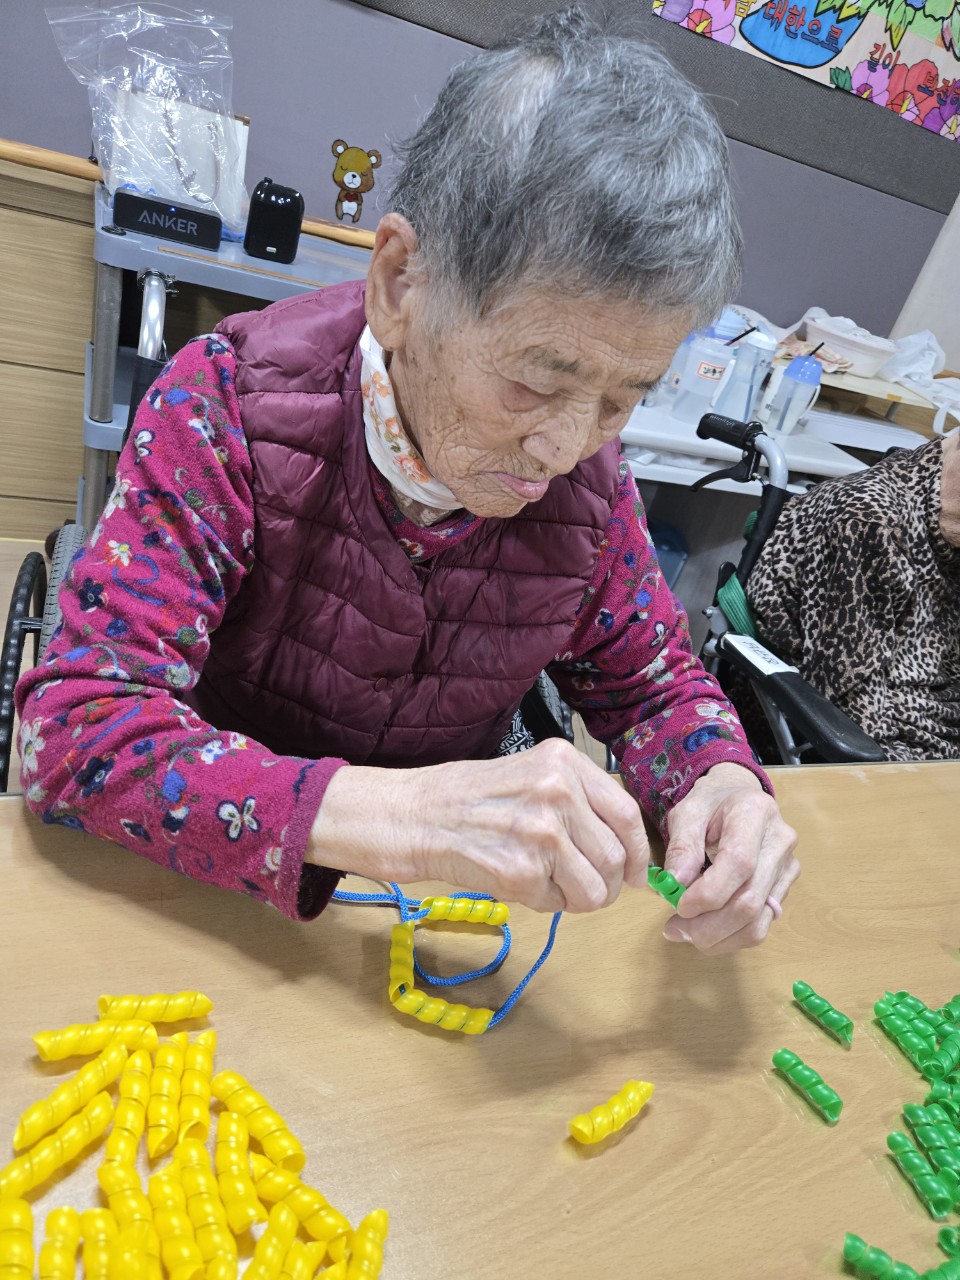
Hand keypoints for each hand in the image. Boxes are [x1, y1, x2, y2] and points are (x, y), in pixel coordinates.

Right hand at [308, 738, 649, 912]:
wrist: (413, 816)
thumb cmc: (470, 799)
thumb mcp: (531, 774)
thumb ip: (578, 800)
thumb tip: (629, 850)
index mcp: (562, 762)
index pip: (626, 812)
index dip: (638, 851)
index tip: (636, 872)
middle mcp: (557, 791)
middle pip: (617, 856)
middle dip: (607, 883)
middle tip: (583, 886)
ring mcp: (540, 832)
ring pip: (595, 889)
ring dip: (578, 898)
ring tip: (549, 885)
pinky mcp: (520, 871)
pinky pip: (559, 904)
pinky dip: (544, 904)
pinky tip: (518, 883)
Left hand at [659, 763, 798, 953]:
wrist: (740, 797)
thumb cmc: (711, 803)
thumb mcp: (687, 812)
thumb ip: (681, 846)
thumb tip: (675, 883)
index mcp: (755, 812)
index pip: (740, 862)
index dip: (709, 892)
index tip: (679, 906)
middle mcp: (780, 841)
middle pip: (750, 900)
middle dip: (708, 925)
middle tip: (673, 929)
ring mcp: (788, 867)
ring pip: (758, 922)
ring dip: (718, 937)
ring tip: (685, 933)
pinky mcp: (784, 888)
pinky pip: (761, 925)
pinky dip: (730, 937)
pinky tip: (706, 931)